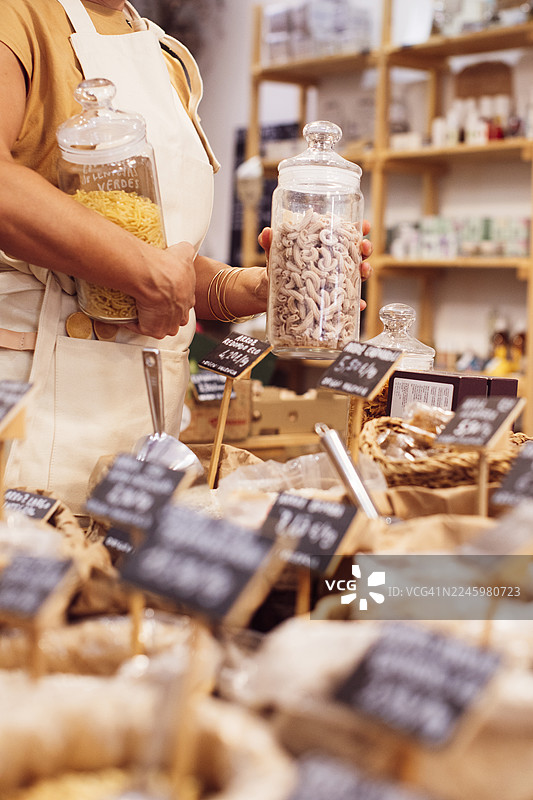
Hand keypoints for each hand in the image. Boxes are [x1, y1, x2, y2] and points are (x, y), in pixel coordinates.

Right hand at [125, 241, 195, 338]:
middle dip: (166, 313)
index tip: (165, 293)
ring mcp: (168, 324)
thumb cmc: (167, 265)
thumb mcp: (183, 252)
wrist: (152, 276)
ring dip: (151, 320)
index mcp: (189, 298)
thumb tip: (186, 247)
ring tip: (139, 310)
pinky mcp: (153, 330)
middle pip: (174, 318)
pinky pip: (141, 328)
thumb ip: (186, 251)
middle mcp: (181, 315)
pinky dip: (133, 323)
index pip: (185, 303)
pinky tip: (127, 314)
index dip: (175, 298)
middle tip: (152, 303)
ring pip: (160, 326)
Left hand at [258, 219, 372, 309]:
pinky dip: (356, 304)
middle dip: (365, 248)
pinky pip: (348, 302)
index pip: (345, 235)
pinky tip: (359, 304)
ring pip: (357, 275)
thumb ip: (270, 243)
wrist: (270, 291)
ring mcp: (334, 281)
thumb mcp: (274, 253)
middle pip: (356, 253)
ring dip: (365, 271)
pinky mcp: (331, 299)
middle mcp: (333, 264)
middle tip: (364, 246)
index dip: (358, 228)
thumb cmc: (277, 267)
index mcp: (324, 248)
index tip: (364, 224)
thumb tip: (266, 233)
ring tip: (364, 270)